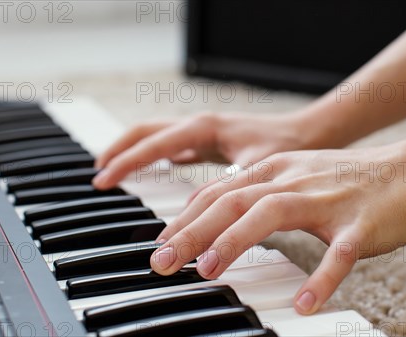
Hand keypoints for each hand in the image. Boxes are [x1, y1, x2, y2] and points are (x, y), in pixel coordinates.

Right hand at [93, 112, 312, 189]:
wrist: (308, 134)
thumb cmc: (286, 147)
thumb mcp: (253, 169)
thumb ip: (224, 188)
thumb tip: (194, 213)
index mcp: (203, 127)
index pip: (153, 142)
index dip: (126, 162)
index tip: (103, 180)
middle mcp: (199, 125)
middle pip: (145, 132)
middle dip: (119, 150)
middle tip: (98, 174)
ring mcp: (203, 132)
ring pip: (157, 136)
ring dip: (133, 151)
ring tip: (113, 170)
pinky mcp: (210, 142)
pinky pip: (173, 145)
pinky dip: (156, 156)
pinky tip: (155, 168)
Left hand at [149, 143, 405, 314]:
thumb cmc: (348, 180)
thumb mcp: (293, 173)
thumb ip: (253, 188)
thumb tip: (210, 207)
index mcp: (277, 169)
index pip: (220, 191)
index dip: (185, 217)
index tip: (159, 244)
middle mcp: (295, 179)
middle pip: (234, 200)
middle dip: (192, 231)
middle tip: (161, 262)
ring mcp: (327, 200)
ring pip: (273, 214)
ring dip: (235, 242)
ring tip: (208, 272)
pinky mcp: (360, 224)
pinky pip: (339, 254)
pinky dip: (320, 279)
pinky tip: (304, 304)